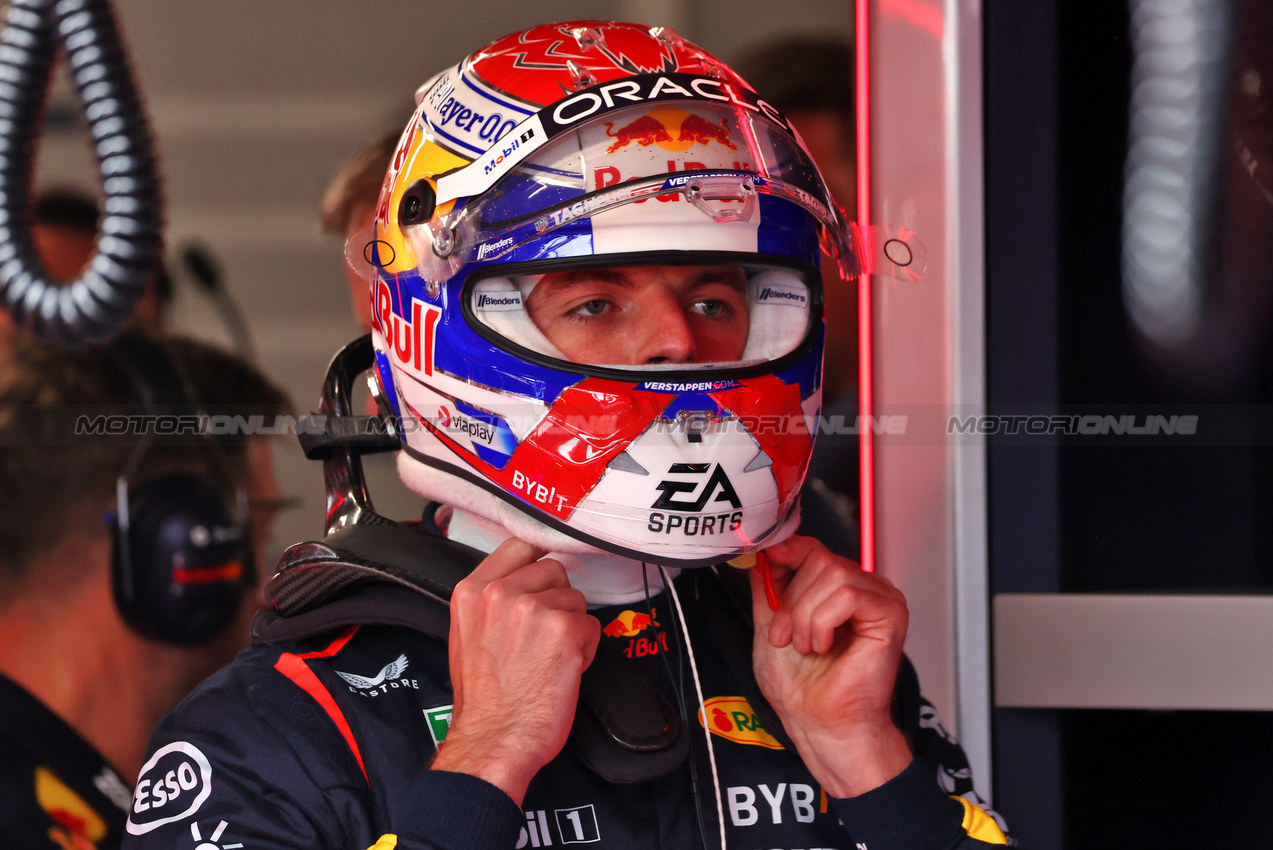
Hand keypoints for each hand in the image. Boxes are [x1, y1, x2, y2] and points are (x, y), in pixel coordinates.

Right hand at [431, 538, 600, 803]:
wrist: (495, 738)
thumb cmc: (483, 698)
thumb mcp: (466, 634)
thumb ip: (490, 600)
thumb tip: (520, 581)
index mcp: (472, 591)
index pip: (519, 547)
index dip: (537, 565)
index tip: (542, 581)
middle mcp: (501, 592)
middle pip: (553, 570)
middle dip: (556, 600)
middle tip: (543, 636)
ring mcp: (534, 608)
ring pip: (575, 599)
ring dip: (572, 626)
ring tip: (550, 656)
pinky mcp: (565, 629)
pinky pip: (592, 626)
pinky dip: (586, 648)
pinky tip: (564, 669)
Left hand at [751, 535, 912, 797]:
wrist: (819, 723)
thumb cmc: (802, 688)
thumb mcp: (770, 625)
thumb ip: (768, 588)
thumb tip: (762, 555)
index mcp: (838, 590)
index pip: (814, 548)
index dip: (789, 549)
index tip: (768, 555)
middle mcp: (863, 589)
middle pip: (820, 559)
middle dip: (792, 601)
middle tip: (788, 637)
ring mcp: (880, 599)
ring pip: (833, 574)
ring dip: (807, 615)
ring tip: (807, 646)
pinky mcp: (891, 614)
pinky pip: (848, 594)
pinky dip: (824, 621)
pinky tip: (825, 645)